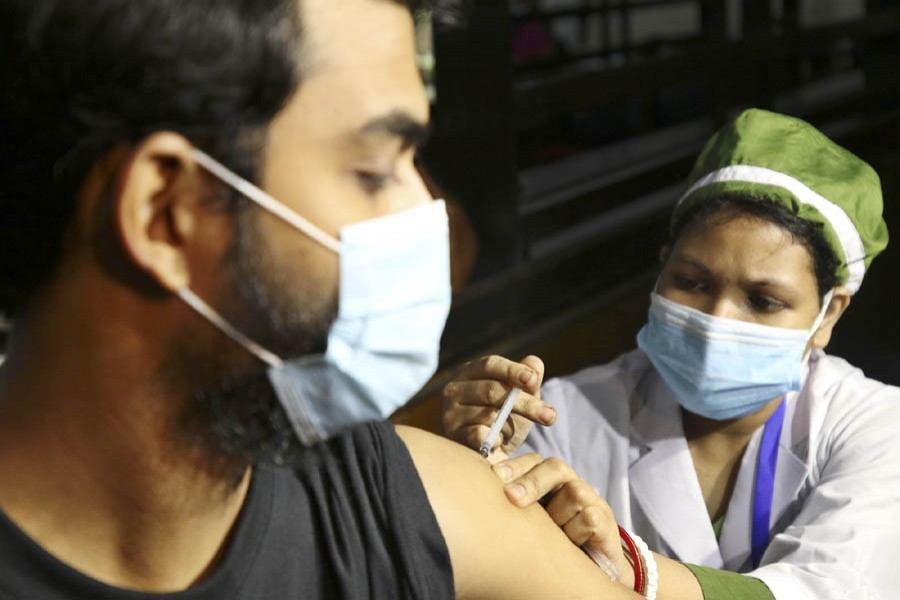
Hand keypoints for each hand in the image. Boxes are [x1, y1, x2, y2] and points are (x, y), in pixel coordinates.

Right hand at [441, 355, 553, 461]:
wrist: (491, 457)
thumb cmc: (505, 420)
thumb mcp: (521, 398)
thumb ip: (528, 380)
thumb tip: (534, 362)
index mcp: (471, 372)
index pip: (491, 365)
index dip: (513, 371)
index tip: (533, 380)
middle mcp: (455, 389)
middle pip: (492, 390)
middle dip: (525, 403)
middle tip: (550, 416)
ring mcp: (450, 413)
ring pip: (488, 415)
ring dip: (510, 426)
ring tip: (512, 432)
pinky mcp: (451, 436)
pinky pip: (478, 436)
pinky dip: (496, 440)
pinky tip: (500, 442)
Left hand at [492, 453, 633, 588]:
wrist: (591, 567)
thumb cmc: (554, 540)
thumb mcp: (532, 519)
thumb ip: (513, 499)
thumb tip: (481, 480)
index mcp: (550, 481)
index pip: (534, 461)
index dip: (516, 466)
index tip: (495, 476)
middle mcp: (571, 484)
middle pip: (555, 467)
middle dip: (532, 481)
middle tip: (512, 497)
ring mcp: (591, 499)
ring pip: (573, 492)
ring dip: (558, 514)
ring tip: (554, 533)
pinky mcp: (605, 519)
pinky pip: (589, 517)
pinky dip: (576, 531)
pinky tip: (571, 542)